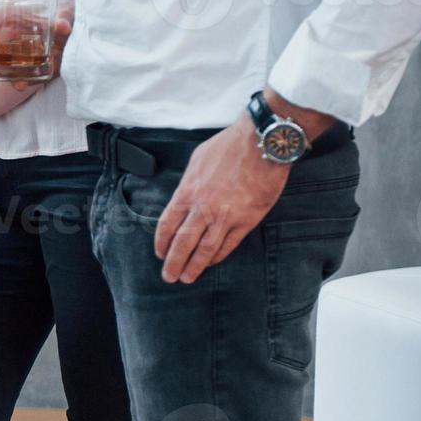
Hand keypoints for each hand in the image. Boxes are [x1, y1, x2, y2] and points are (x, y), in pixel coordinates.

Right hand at [0, 12, 72, 90]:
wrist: (64, 28)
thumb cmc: (55, 16)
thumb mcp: (57, 14)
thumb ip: (60, 19)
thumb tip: (64, 26)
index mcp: (2, 17)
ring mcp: (6, 53)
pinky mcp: (19, 67)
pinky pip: (11, 74)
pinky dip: (16, 79)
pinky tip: (19, 85)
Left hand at [155, 120, 288, 283]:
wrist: (261, 144)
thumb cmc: (228, 147)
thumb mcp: (196, 161)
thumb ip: (188, 184)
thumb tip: (183, 198)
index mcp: (187, 192)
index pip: (167, 225)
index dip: (161, 243)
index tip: (160, 254)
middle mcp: (203, 207)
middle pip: (183, 243)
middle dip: (173, 263)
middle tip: (169, 276)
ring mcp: (225, 216)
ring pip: (205, 249)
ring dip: (195, 266)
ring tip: (187, 277)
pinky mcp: (247, 220)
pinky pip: (229, 244)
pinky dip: (218, 256)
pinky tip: (211, 262)